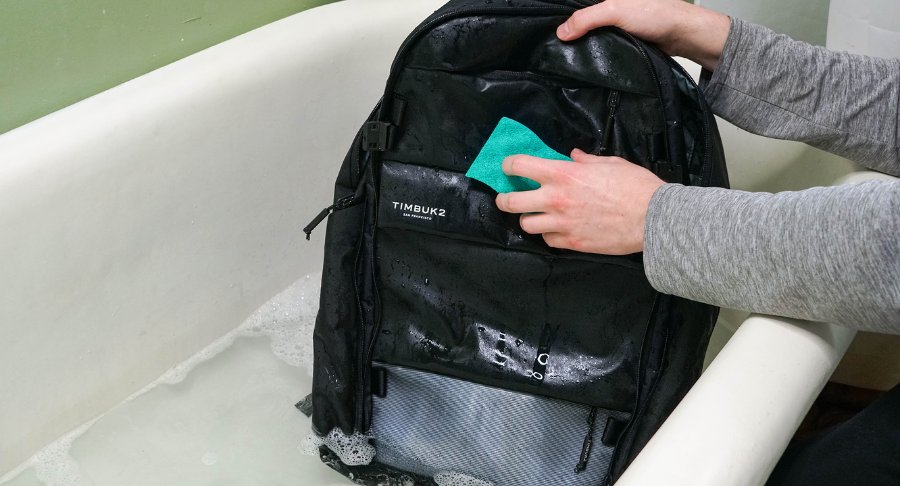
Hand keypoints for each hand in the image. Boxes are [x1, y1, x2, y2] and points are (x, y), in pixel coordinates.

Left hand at [495, 149, 664, 254]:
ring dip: (529, 219)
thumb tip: (573, 156)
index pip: (520, 165)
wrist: (653, 218)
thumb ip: (586, 160)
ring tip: (537, 215)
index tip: (508, 167)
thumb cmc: (635, 186)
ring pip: (526, 225)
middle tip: (507, 198)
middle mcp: (557, 199)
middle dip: (504, 199)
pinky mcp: (572, 243)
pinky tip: (558, 229)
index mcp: (564, 174)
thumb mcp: (610, 163)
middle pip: (511, 202)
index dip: (508, 165)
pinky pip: (548, 240)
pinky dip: (550, 234)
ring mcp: (563, 223)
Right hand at [557, 0, 730, 70]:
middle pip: (582, 20)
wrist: (681, 35)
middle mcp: (609, 7)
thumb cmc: (655, 15)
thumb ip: (587, 19)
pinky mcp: (621, 39)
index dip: (564, 18)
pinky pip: (601, 45)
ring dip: (583, 45)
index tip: (552, 32)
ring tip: (569, 56)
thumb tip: (561, 32)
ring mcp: (614, 24)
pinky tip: (588, 60)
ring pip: (591, 34)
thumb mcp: (615, 11)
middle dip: (571, 32)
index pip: (577, 6)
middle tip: (557, 47)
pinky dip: (595, 52)